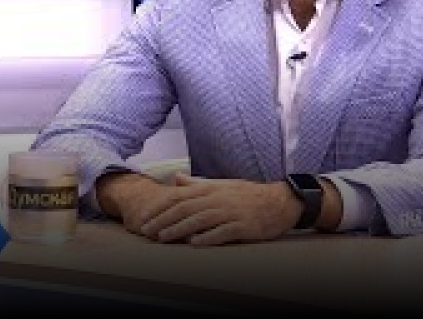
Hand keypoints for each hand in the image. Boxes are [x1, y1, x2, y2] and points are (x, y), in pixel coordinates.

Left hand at [132, 172, 300, 245]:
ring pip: (199, 219)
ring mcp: (231, 212)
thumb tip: (175, 178)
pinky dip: (207, 237)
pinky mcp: (243, 225)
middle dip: (162, 219)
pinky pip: (222, 232)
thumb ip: (197, 184)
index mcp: (211, 188)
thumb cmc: (247, 195)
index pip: (179, 196)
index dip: (159, 207)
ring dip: (178, 229)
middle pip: (185, 208)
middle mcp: (218, 198)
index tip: (143, 218)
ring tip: (162, 238)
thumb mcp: (221, 185)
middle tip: (145, 231)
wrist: (279, 201)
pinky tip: (193, 244)